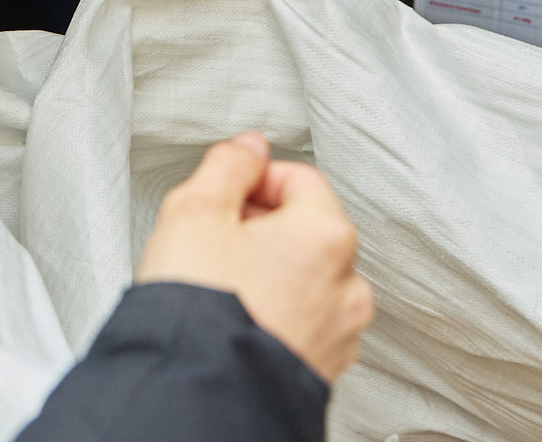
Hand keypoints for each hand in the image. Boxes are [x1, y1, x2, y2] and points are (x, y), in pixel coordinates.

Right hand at [134, 132, 374, 384]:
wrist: (195, 393)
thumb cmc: (198, 310)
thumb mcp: (195, 211)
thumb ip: (228, 165)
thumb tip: (249, 149)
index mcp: (326, 236)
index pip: (299, 177)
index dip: (253, 180)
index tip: (224, 197)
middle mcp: (347, 286)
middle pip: (307, 229)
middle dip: (262, 227)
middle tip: (216, 241)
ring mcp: (339, 334)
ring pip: (307, 279)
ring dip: (270, 273)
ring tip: (223, 287)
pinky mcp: (323, 370)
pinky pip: (304, 323)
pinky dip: (277, 315)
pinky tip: (237, 320)